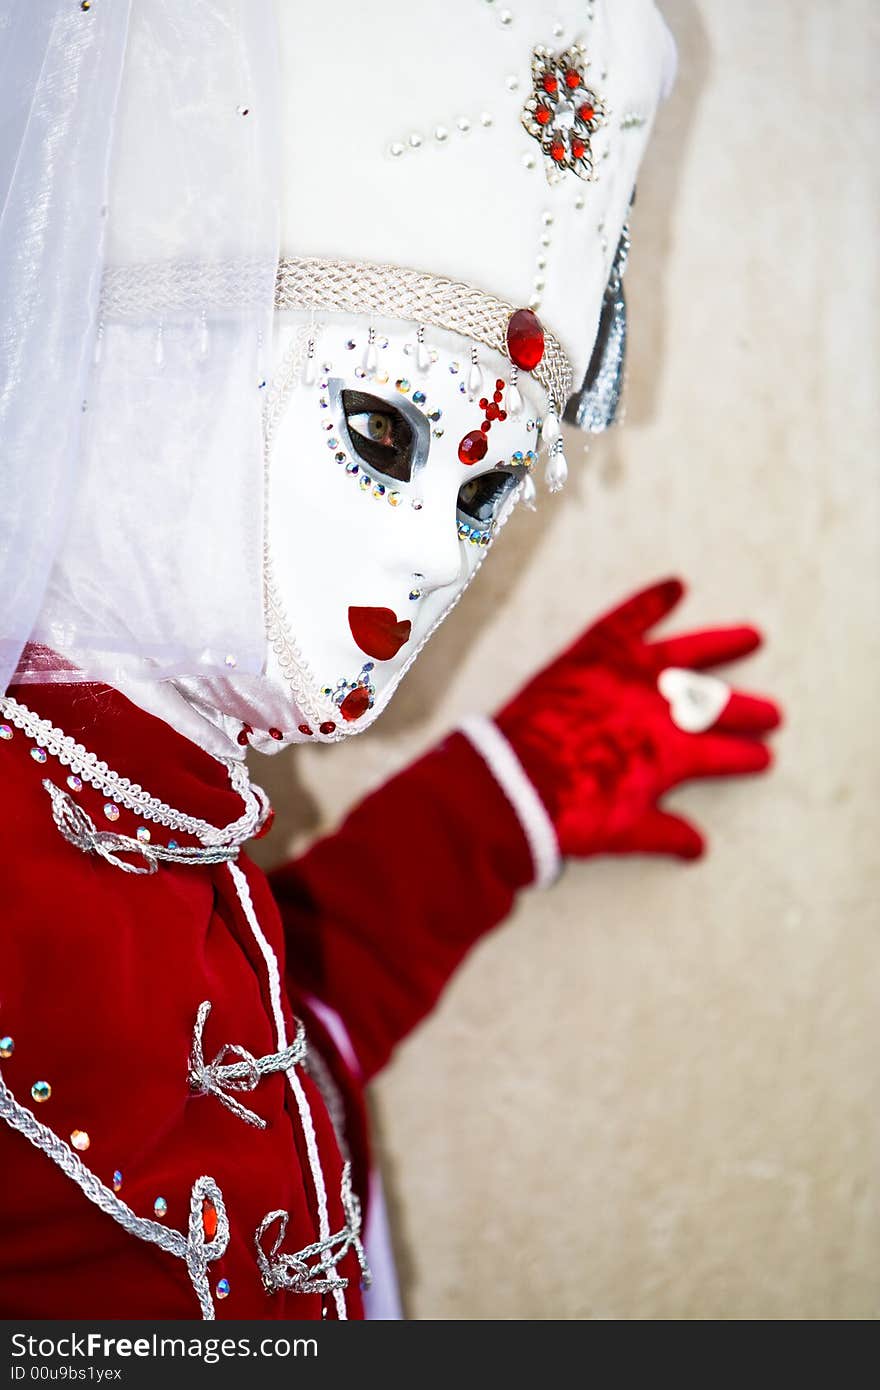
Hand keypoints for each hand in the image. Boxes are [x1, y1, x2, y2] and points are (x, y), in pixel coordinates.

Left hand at [494, 577, 780, 860]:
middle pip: (716, 705)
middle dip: (747, 710)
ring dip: (721, 644)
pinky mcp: (592, 653)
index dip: (746, 756)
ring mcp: (628, 676)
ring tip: (751, 637)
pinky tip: (675, 586)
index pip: (724, 754)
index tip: (762, 757)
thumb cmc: (570, 813)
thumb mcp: (625, 834)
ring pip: (686, 653)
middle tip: (771, 713)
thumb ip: (665, 834)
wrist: (514, 784)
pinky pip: (627, 618)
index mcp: (673, 754)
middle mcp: (659, 709)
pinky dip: (651, 600)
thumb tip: (697, 846)